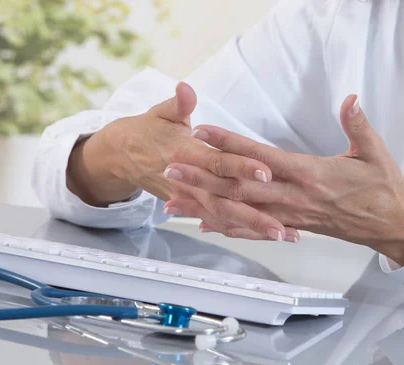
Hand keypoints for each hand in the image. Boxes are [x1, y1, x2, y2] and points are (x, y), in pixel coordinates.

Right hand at [66, 82, 293, 240]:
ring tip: (281, 235)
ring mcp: (189, 197)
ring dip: (251, 227)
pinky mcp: (190, 205)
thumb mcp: (161, 113)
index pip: (218, 162)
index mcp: (186, 153)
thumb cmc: (148, 131)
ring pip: (222, 216)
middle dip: (253, 214)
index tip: (266, 173)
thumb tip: (185, 88)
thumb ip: (178, 104)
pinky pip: (215, 221)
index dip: (241, 167)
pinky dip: (237, 230)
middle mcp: (188, 181)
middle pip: (224, 199)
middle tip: (281, 226)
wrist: (122, 156)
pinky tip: (261, 237)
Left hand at [163, 95, 403, 265]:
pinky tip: (207, 225)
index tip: (203, 132)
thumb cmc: (384, 189)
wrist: (392, 225)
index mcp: (310, 174)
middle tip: (171, 168)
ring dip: (206, 205)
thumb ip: (358, 125)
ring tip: (174, 201)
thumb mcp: (375, 152)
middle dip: (203, 176)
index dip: (230, 143)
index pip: (260, 156)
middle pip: (240, 186)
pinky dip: (229, 228)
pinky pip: (255, 230)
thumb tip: (350, 100)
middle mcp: (294, 197)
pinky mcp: (293, 227)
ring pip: (241, 211)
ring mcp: (291, 216)